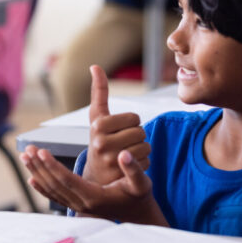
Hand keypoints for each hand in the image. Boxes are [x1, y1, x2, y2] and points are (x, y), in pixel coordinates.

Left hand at [20, 144, 164, 224]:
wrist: (138, 215)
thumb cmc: (139, 197)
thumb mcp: (142, 183)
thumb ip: (134, 169)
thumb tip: (124, 154)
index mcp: (94, 197)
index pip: (67, 180)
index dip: (53, 165)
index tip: (41, 151)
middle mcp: (82, 204)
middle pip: (55, 183)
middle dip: (40, 165)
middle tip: (28, 148)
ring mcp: (77, 207)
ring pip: (51, 189)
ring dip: (37, 172)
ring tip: (25, 156)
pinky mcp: (76, 206)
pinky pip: (55, 196)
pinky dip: (42, 187)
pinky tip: (31, 179)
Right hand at [84, 65, 150, 184]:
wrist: (94, 176)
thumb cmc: (99, 141)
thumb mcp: (97, 117)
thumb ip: (99, 92)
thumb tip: (95, 66)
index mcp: (98, 125)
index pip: (134, 118)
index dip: (131, 123)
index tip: (118, 131)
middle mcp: (100, 143)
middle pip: (141, 132)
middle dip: (137, 137)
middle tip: (122, 144)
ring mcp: (110, 160)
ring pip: (146, 147)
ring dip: (141, 150)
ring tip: (126, 155)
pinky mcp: (121, 176)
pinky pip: (146, 162)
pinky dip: (142, 163)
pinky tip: (129, 166)